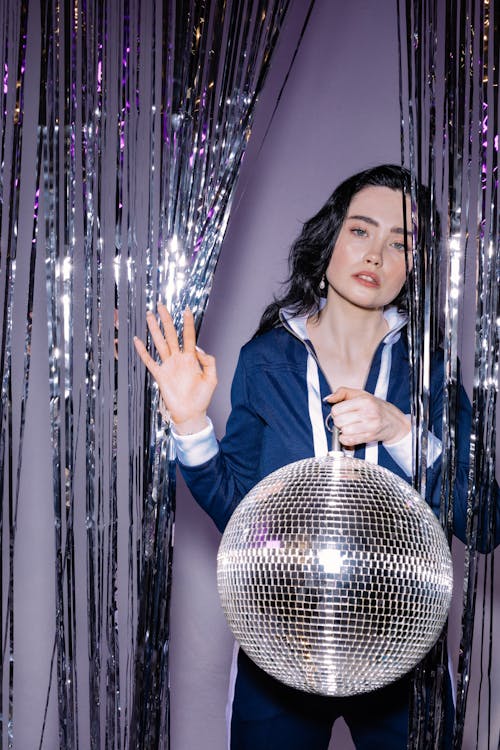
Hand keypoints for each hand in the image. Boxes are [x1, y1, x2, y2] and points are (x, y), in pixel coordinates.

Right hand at [134, 304, 216, 433]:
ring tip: (150, 316)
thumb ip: (208, 362)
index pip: (189, 336)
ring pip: (160, 343)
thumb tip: (198, 349)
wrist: (190, 413)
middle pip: (171, 335)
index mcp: (192, 359)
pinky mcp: (160, 375)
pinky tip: (137, 340)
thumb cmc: (202, 398)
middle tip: (161, 306)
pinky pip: (150, 361)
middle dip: (167, 320)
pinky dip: (143, 351)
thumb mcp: (212, 379)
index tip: (186, 310)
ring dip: (155, 330)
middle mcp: (179, 359)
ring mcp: (168, 366)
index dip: (188, 323)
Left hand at [324, 387, 409, 446]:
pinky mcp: (369, 436)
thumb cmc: (375, 406)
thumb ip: (342, 392)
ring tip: (348, 427)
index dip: (335, 411)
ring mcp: (369, 426)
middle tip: (344, 420)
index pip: (337, 409)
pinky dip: (345, 439)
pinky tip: (349, 435)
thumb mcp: (360, 394)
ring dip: (342, 431)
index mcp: (363, 401)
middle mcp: (367, 413)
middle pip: (339, 421)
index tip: (340, 412)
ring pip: (344, 431)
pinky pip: (350, 441)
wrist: (394, 421)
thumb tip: (329, 398)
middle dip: (338, 421)